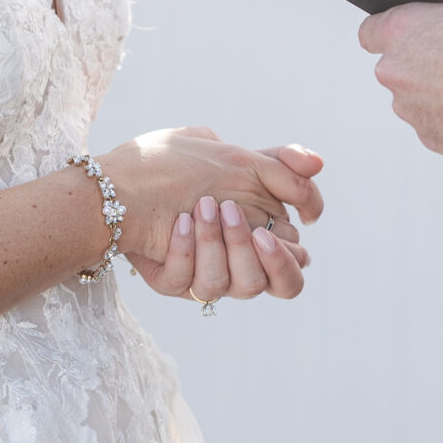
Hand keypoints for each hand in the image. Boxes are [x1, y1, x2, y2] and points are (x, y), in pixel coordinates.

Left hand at [98, 129, 323, 264]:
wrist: (124, 178)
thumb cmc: (183, 167)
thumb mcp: (235, 155)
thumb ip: (281, 161)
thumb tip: (319, 163)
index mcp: (259, 246)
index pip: (292, 272)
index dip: (286, 258)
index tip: (274, 229)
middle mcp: (233, 268)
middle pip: (262, 288)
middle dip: (251, 254)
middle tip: (234, 214)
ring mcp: (199, 276)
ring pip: (219, 286)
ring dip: (214, 245)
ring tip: (199, 207)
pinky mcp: (167, 279)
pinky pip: (179, 281)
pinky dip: (182, 251)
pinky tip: (177, 222)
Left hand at [358, 1, 442, 163]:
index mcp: (399, 30)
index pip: (371, 30)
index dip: (389, 32)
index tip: (407, 34)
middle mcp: (393, 70)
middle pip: (397, 66)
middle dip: (420, 63)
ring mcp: (408, 107)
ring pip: (415, 96)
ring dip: (436, 92)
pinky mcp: (427, 136)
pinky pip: (435, 121)